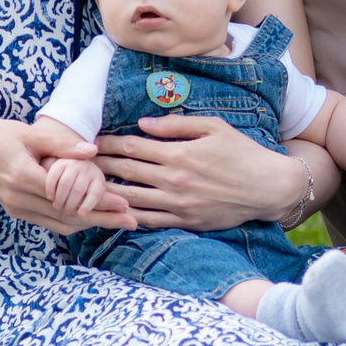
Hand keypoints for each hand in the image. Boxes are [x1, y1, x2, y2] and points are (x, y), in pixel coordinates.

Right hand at [0, 118, 133, 233]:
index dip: (97, 202)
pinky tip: (92, 219)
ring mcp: (17, 208)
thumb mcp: (29, 134)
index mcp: (24, 178)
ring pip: (59, 223)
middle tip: (132, 221)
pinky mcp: (16, 210)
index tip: (124, 204)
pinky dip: (71, 222)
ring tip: (118, 223)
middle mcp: (19, 199)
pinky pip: (48, 222)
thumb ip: (61, 145)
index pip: (69, 197)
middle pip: (67, 215)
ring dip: (90, 224)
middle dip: (102, 219)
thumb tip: (93, 151)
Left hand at [97, 109, 305, 228]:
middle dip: (100, 165)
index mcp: (179, 153)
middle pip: (125, 171)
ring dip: (106, 191)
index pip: (132, 146)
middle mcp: (173, 180)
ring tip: (88, 186)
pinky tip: (114, 210)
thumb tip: (142, 124)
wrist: (267, 187)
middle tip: (79, 162)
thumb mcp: (214, 127)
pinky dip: (127, 215)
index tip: (92, 141)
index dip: (108, 143)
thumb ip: (176, 125)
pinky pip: (148, 220)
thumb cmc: (242, 152)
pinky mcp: (184, 221)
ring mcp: (177, 203)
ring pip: (130, 198)